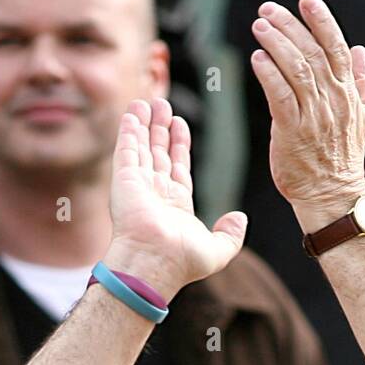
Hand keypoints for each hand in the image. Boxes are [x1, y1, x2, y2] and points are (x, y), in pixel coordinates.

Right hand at [105, 97, 246, 297]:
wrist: (154, 262)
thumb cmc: (182, 261)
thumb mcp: (218, 251)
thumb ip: (231, 234)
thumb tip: (240, 218)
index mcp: (176, 205)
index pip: (178, 167)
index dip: (179, 145)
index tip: (180, 124)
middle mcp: (155, 193)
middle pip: (158, 153)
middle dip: (161, 129)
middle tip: (163, 105)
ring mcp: (138, 185)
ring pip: (142, 147)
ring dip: (144, 124)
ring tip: (148, 102)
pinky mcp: (124, 179)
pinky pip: (127, 149)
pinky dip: (129, 130)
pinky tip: (133, 112)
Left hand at [250, 0, 364, 227]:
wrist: (332, 196)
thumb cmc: (341, 158)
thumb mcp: (361, 117)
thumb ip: (361, 82)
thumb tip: (360, 50)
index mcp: (348, 93)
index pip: (337, 47)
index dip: (322, 21)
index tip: (306, 1)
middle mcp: (332, 101)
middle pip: (312, 52)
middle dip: (290, 26)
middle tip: (269, 10)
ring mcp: (313, 117)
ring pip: (296, 70)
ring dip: (276, 44)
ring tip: (260, 27)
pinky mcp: (292, 133)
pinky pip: (279, 96)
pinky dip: (269, 74)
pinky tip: (258, 59)